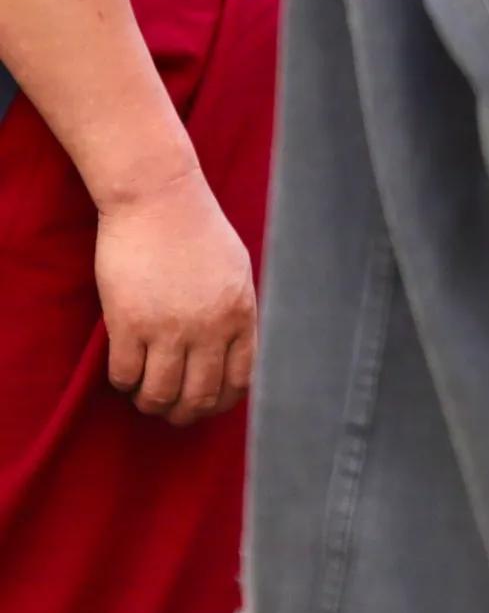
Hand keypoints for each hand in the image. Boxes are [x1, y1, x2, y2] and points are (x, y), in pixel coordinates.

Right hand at [94, 161, 256, 424]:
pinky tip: (124, 375)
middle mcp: (209, 327)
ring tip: (145, 397)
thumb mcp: (236, 272)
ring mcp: (168, 327)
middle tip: (171, 413)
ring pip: (160, 393)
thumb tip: (231, 353)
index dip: (220, 403)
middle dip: (184, 413)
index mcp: (241, 314)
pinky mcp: (128, 323)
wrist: (158, 199)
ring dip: (151, 403)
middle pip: (199, 395)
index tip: (206, 406)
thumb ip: (235, 313)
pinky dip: (123, 383)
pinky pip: (125, 374)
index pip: (239, 380)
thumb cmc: (198, 230)